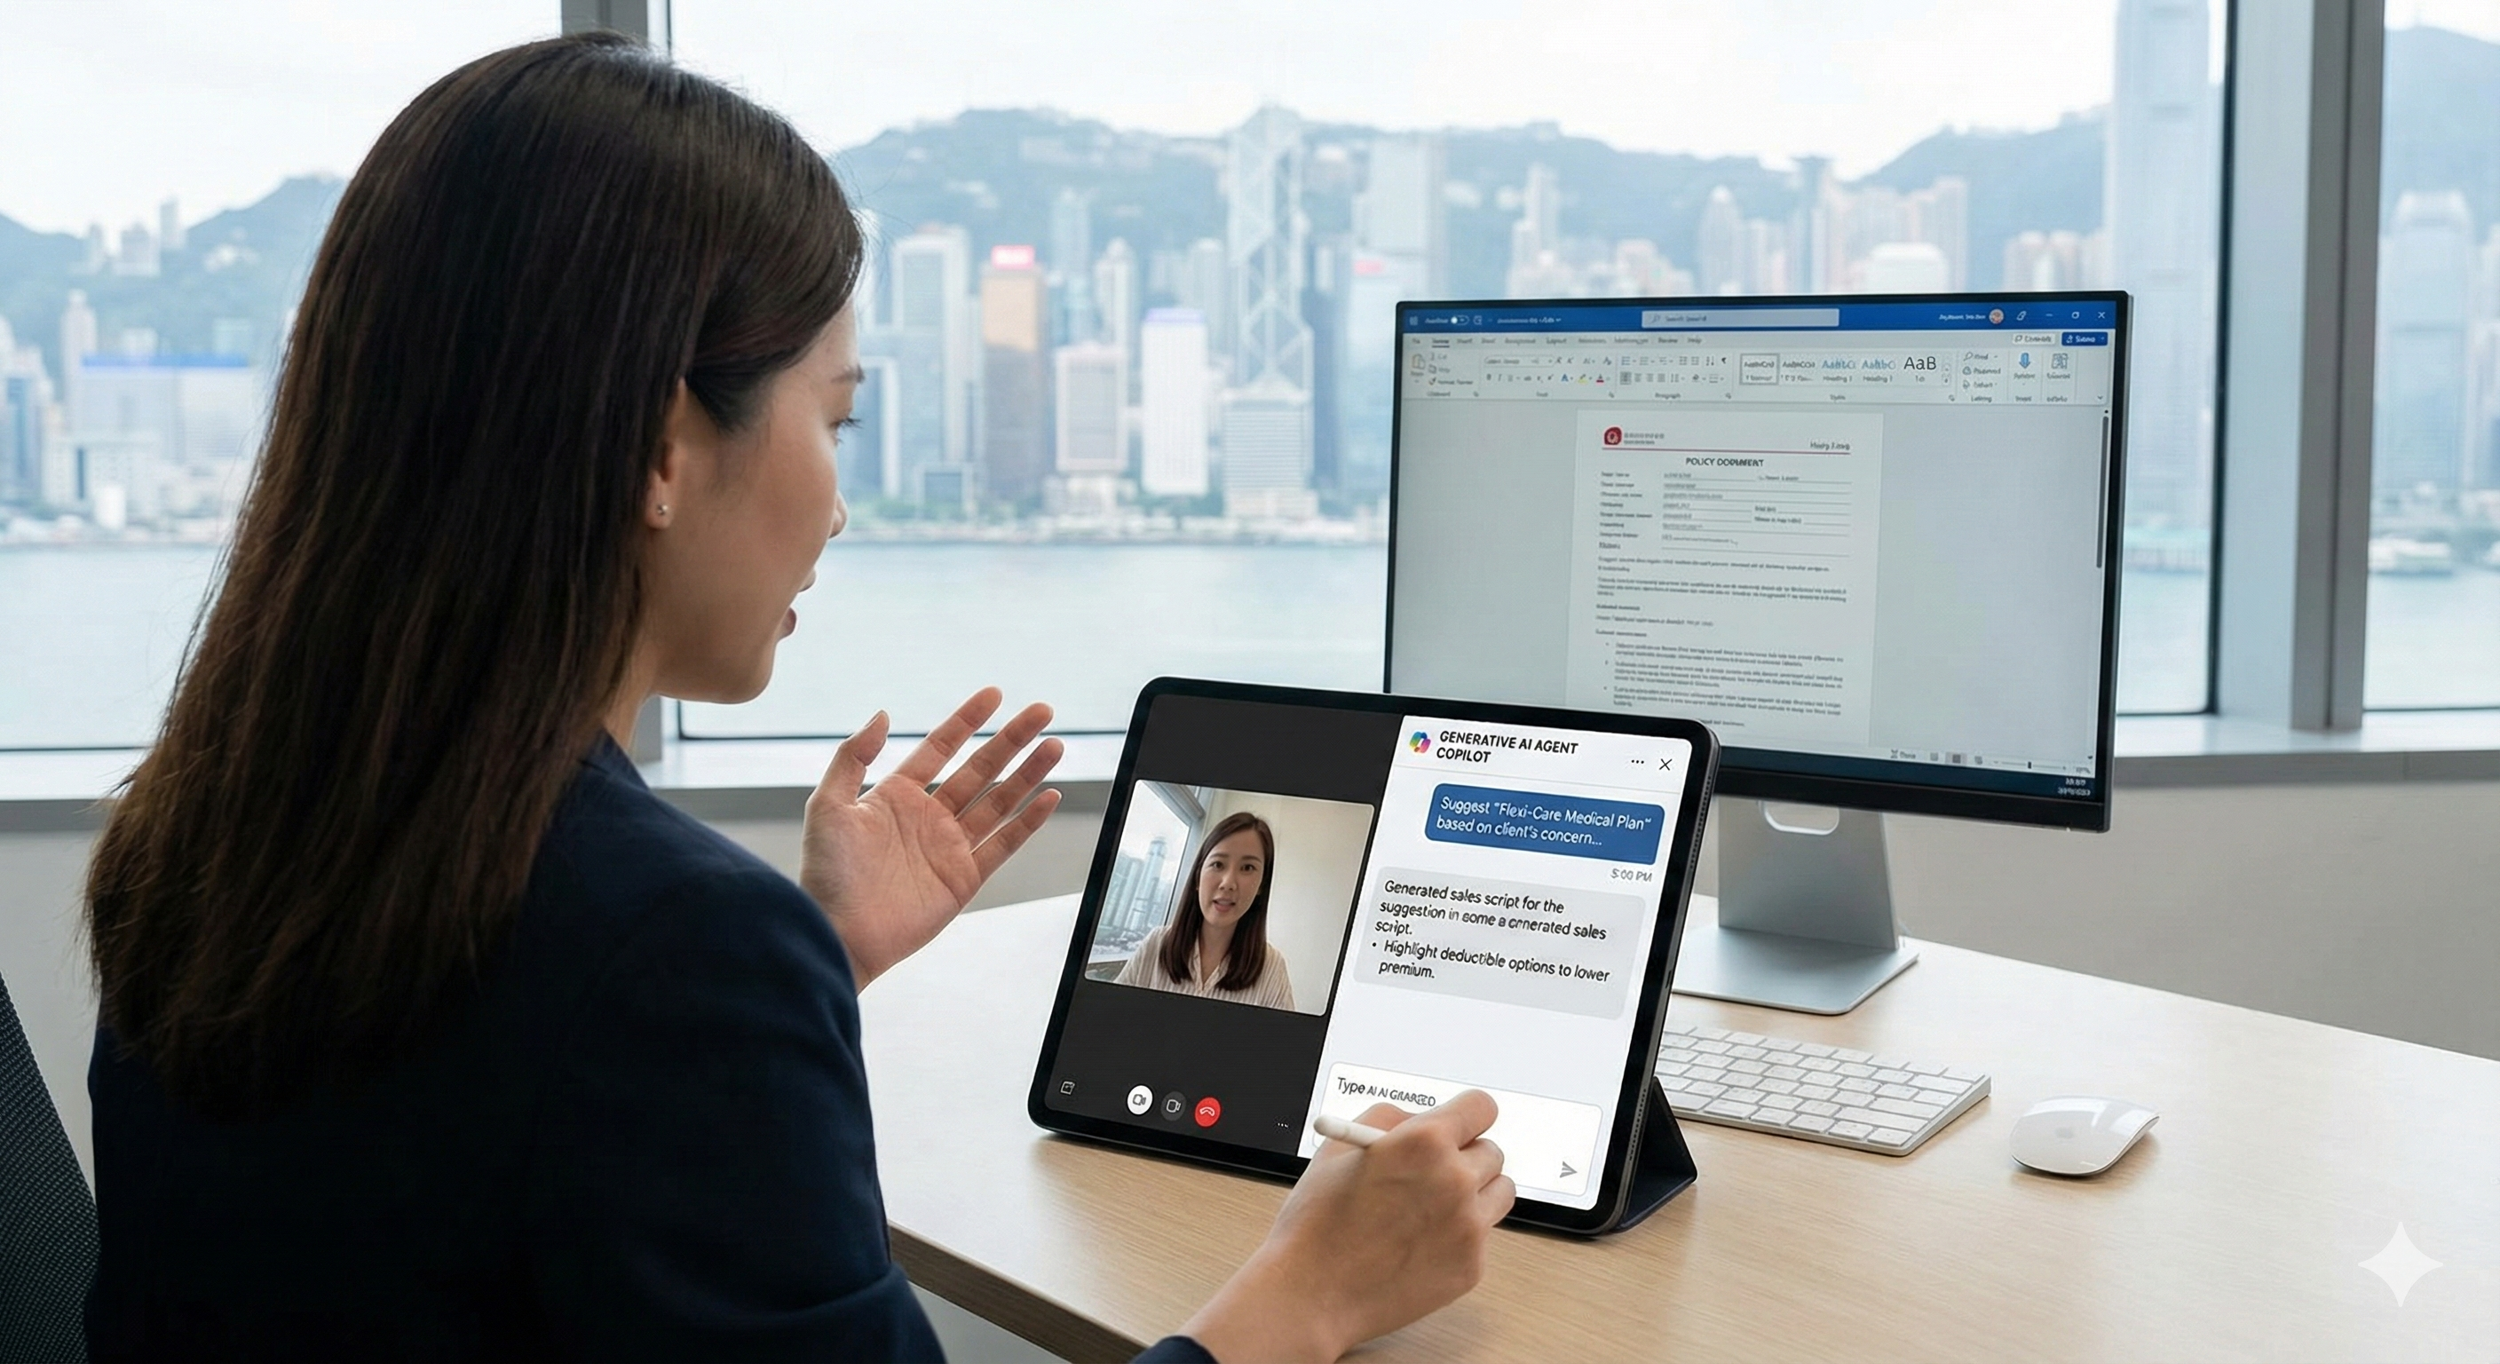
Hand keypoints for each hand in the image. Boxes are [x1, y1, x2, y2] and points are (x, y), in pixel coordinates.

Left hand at [800, 687, 1062, 986]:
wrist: (838, 934)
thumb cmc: (826, 875)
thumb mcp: (828, 805)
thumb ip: (853, 757)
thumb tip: (882, 715)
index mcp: (895, 796)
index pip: (940, 748)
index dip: (967, 720)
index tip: (994, 695)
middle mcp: (927, 817)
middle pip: (980, 769)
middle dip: (1012, 739)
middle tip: (1042, 712)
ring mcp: (948, 848)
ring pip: (999, 801)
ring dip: (1028, 773)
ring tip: (1055, 746)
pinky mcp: (964, 879)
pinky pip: (1004, 844)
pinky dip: (1029, 822)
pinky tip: (1049, 797)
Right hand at [1183, 1093, 1514, 1362]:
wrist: (1310, 1293)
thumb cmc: (1317, 1221)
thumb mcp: (1342, 1146)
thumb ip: (1392, 1120)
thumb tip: (1423, 1119)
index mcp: (1425, 1142)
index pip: (1481, 1107)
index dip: (1467, 1115)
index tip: (1461, 1126)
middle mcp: (1456, 1181)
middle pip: (1493, 1152)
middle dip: (1466, 1157)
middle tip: (1436, 1172)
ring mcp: (1468, 1227)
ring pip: (1499, 1193)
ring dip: (1475, 1194)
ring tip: (1431, 1208)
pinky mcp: (1471, 1267)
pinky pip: (1481, 1237)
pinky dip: (1459, 1237)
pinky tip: (1419, 1244)